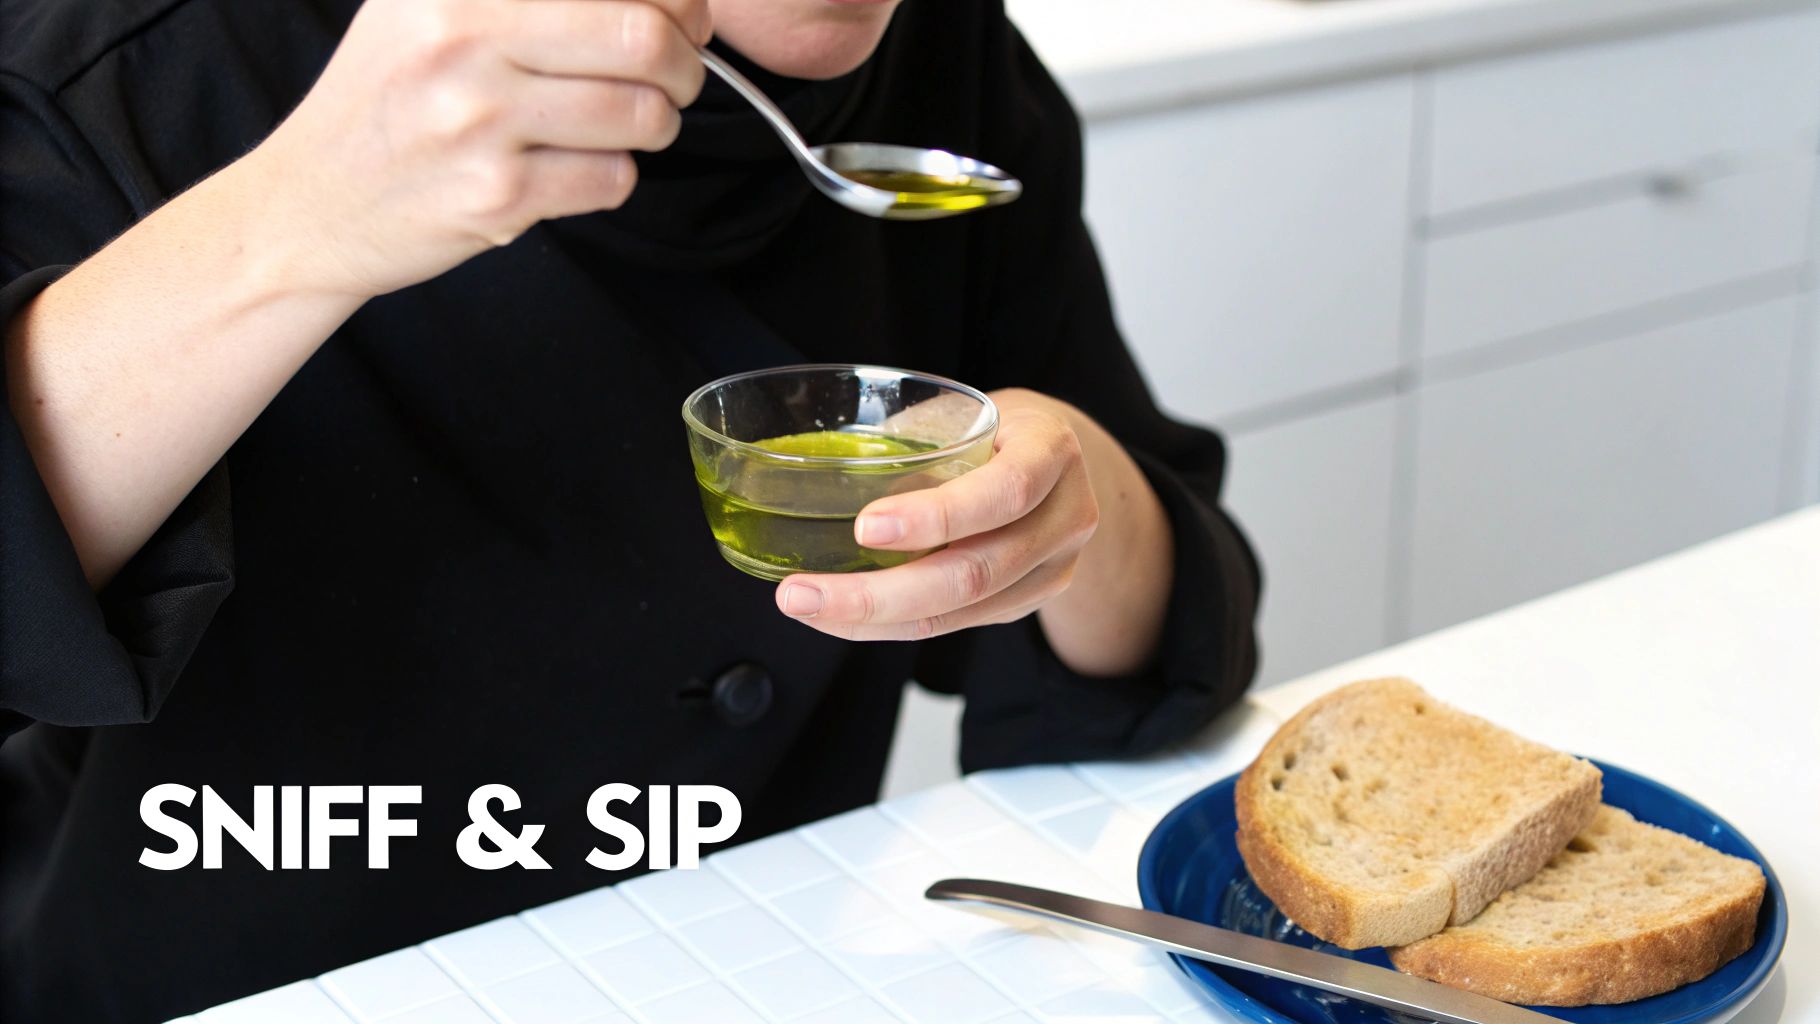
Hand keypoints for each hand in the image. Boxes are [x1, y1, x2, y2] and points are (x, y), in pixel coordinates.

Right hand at [245, 0, 709, 297]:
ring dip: (655, 125)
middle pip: (644, 38)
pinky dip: (613, 177)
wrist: (309, 202)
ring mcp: (479, 120)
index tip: (685, 19)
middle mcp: (462, 39)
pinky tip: (574, 169)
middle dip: (685, 64)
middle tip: (677, 79)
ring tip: (625, 125)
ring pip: (641, 114)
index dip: (679, 1)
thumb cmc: (391, 99)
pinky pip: (613, 179)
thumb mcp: (429, 6)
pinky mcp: (496, 195)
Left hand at [773, 389, 1102, 640]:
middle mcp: (1066, 517)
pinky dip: (889, 624)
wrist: (1055, 465)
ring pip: (959, 612)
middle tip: (800, 593)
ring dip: (872, 617)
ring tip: (805, 606)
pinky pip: (952, 624)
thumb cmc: (992, 427)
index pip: (1006, 492)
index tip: (864, 527)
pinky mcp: (1024, 604)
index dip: (938, 515)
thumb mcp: (964, 412)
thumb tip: (816, 468)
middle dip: (880, 592)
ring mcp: (1052, 570)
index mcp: (1052, 451)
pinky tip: (841, 615)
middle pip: (975, 573)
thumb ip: (914, 439)